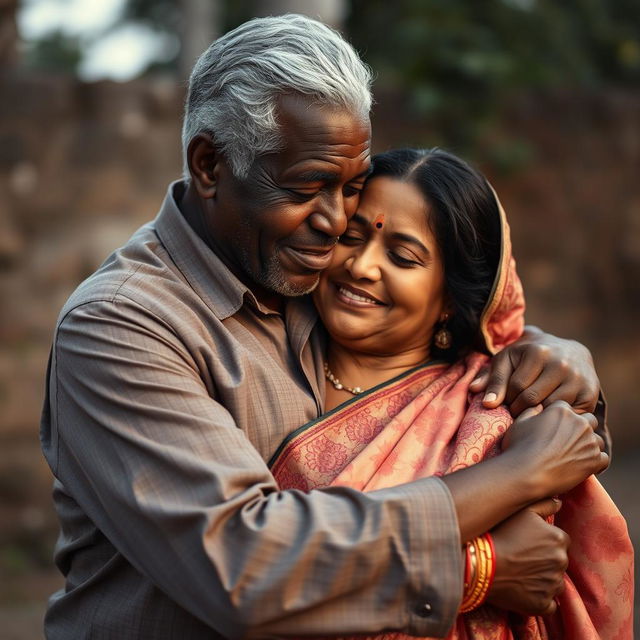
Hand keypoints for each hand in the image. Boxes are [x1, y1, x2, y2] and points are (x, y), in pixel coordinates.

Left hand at [469, 326, 599, 416]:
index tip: (506, 401)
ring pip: (548, 410)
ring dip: (536, 416)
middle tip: (516, 411)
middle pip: (531, 400)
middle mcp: (561, 364)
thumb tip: (474, 391)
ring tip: (530, 412)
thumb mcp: (508, 360)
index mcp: (538, 352)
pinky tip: (547, 414)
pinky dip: (554, 419)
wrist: (571, 352)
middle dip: (518, 409)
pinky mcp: (590, 393)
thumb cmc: (530, 357)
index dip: (507, 398)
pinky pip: (566, 415)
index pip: (515, 387)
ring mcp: (578, 379)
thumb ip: (491, 375)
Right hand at [487, 498, 567, 614]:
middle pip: (557, 561)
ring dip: (541, 579)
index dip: (542, 541)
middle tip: (520, 556)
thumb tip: (559, 502)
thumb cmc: (500, 532)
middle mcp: (561, 562)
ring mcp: (553, 584)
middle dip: (543, 560)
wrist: (481, 563)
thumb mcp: (521, 510)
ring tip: (519, 572)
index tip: (526, 542)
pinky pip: (548, 604)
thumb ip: (544, 503)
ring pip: (553, 581)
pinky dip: (539, 599)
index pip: (559, 540)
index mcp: (559, 538)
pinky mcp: (543, 604)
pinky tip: (523, 589)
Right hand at [501, 401, 608, 498]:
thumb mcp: (519, 422)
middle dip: (579, 428)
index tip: (554, 428)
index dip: (560, 418)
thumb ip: (532, 410)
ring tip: (574, 455)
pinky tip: (582, 465)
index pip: (567, 408)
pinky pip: (603, 458)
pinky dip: (595, 462)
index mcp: (562, 411)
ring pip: (597, 440)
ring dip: (588, 445)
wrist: (527, 474)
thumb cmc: (520, 447)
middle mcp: (580, 423)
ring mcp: (589, 442)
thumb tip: (539, 406)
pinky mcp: (595, 461)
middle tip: (566, 441)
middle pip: (588, 420)